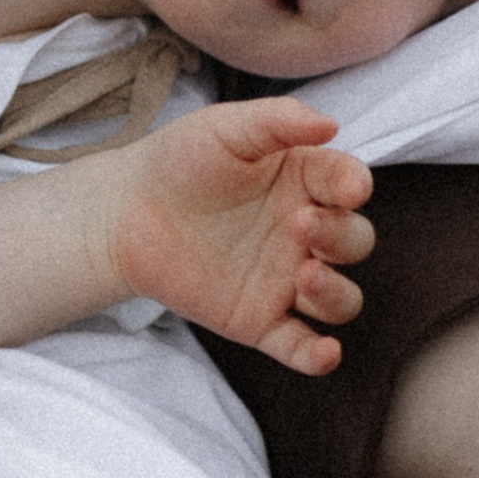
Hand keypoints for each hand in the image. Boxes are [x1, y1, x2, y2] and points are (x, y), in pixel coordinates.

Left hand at [101, 98, 374, 373]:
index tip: (348, 188)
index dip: (353, 187)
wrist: (124, 212)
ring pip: (341, 300)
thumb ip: (277, 120)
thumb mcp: (225, 128)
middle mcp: (305, 233)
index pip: (349, 185)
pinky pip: (300, 346)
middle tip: (301, 225)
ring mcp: (286, 280)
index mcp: (306, 182)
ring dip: (336, 292)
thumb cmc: (178, 161)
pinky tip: (325, 354)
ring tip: (303, 276)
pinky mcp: (260, 321)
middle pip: (354, 243)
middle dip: (341, 236)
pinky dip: (319, 356)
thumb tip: (330, 123)